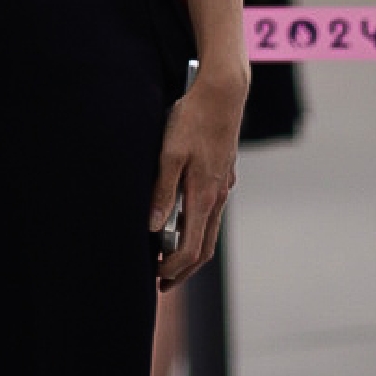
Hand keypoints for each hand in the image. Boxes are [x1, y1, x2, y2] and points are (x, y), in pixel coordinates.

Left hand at [151, 69, 245, 290]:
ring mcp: (223, 186)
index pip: (192, 248)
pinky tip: (180, 223)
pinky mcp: (222, 175)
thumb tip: (152, 227)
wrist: (223, 93)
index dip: (174, 268)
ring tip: (167, 258)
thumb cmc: (193, 120)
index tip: (157, 277)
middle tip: (162, 282)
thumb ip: (162, 192)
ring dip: (190, 249)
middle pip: (205, 247)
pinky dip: (196, 228)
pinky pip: (211, 212)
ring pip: (209, 230)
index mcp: (204, 196)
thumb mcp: (169, 153)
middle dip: (183, 269)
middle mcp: (218, 196)